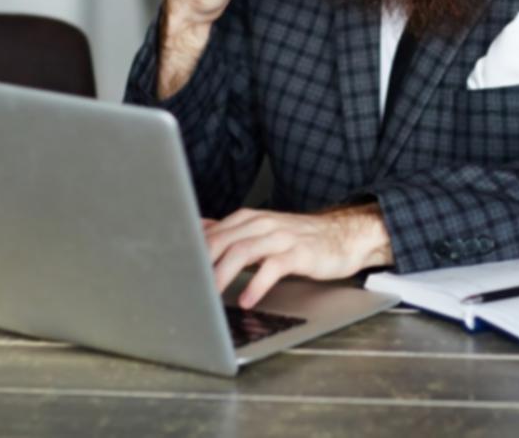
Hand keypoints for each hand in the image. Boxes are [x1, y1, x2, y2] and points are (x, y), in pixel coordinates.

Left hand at [203, 205, 393, 308]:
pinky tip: (247, 298)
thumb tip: (196, 229)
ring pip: (243, 251)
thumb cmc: (299, 238)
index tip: (174, 273)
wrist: (344, 236)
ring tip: (210, 295)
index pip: (211, 233)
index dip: (190, 252)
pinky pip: (274, 267)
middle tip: (185, 287)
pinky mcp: (300, 252)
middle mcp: (263, 224)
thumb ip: (230, 232)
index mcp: (249, 219)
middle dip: (200, 264)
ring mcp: (282, 237)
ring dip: (222, 274)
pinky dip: (257, 283)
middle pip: (222, 240)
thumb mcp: (261, 231)